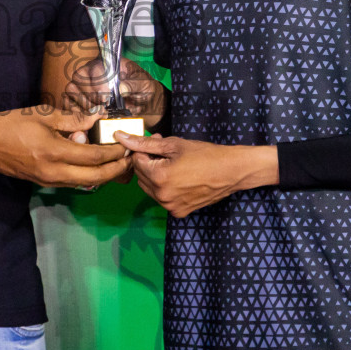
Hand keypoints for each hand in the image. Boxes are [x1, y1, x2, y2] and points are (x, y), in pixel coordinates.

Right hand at [0, 108, 130, 188]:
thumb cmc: (12, 124)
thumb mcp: (43, 115)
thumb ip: (73, 119)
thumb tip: (97, 116)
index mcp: (55, 152)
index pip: (94, 156)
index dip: (114, 151)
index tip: (126, 143)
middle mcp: (55, 172)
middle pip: (96, 176)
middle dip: (116, 169)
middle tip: (129, 158)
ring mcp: (50, 181)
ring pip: (86, 182)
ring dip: (105, 174)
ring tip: (118, 162)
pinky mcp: (45, 183)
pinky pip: (74, 182)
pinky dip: (89, 175)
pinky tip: (95, 165)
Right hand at [65, 57, 166, 123]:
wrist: (142, 103)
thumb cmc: (142, 90)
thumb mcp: (144, 85)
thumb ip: (134, 85)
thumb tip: (121, 88)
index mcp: (108, 63)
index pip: (95, 67)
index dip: (99, 83)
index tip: (106, 99)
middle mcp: (92, 70)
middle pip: (78, 78)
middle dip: (90, 96)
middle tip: (103, 109)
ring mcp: (83, 84)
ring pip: (71, 90)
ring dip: (83, 105)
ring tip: (97, 115)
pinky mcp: (78, 98)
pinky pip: (68, 103)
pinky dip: (75, 112)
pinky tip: (87, 120)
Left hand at [114, 134, 277, 217]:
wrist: (231, 171)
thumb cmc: (204, 154)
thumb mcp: (173, 144)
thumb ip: (144, 143)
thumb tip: (120, 137)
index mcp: (158, 177)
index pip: (136, 161)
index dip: (144, 149)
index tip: (156, 142)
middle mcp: (162, 196)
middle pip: (140, 176)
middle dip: (148, 162)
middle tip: (165, 151)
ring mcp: (170, 206)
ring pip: (149, 189)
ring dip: (154, 176)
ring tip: (173, 164)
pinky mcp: (178, 212)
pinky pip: (162, 198)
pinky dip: (165, 188)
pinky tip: (179, 178)